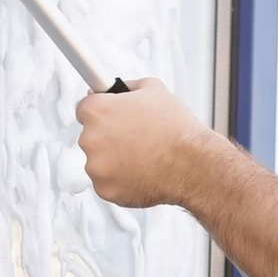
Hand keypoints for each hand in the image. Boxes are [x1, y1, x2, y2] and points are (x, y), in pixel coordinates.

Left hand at [76, 77, 219, 207]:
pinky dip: (120, 179)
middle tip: (135, 137)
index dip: (102, 112)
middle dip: (109, 137)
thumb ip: (125, 87)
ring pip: (98, 161)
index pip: (84, 108)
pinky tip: (141, 171)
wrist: (193, 164)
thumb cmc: (177, 129)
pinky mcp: (104, 190)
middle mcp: (90, 138)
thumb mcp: (153, 89)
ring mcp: (96, 167)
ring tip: (143, 155)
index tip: (111, 116)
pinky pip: (107, 182)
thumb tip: (113, 89)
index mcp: (97, 110)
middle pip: (91, 136)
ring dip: (114, 159)